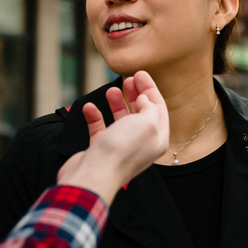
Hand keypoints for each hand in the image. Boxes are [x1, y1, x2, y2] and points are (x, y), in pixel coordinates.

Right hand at [56, 71, 168, 204]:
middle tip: (127, 79)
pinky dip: (95, 116)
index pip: (158, 109)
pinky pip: (99, 128)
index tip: (139, 73)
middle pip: (140, 113)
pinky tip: (90, 107)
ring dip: (116, 103)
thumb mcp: (147, 122)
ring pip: (121, 120)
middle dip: (135, 94)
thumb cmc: (122, 150)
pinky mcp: (100, 150)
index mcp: (157, 139)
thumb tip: (144, 101)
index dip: (150, 89)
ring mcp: (120, 147)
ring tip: (111, 90)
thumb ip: (150, 108)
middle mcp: (141, 144)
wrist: (94, 174)